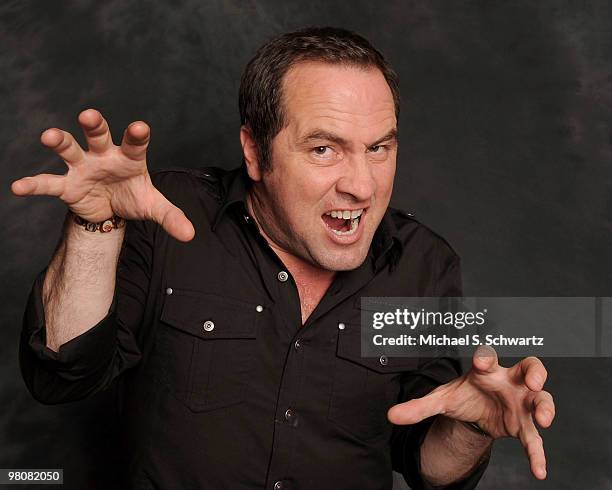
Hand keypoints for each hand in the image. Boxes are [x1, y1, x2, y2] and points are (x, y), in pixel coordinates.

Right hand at [11, 108, 194, 241]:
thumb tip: (190, 235)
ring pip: (70, 149)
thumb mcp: (153, 207)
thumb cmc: (133, 197)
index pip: (136, 143)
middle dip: (94, 125)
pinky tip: (18, 187)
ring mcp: (83, 167)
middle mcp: (104, 156)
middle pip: (98, 135)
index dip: (137, 135)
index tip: (140, 127)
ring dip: (60, 141)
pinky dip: (34, 185)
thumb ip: (171, 217)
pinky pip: (48, 183)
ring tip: (49, 136)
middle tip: (89, 115)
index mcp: (130, 158)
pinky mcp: (67, 185)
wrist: (112, 209)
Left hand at [387, 346, 554, 479]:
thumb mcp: (441, 399)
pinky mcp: (524, 425)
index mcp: (486, 370)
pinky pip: (535, 438)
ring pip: (541, 399)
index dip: (486, 357)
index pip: (488, 357)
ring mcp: (520, 402)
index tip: (481, 362)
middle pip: (529, 368)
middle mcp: (508, 381)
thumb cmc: (463, 396)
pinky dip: (538, 453)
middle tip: (533, 381)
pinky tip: (539, 470)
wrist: (475, 411)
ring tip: (544, 420)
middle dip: (535, 372)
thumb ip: (418, 407)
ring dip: (545, 407)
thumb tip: (391, 415)